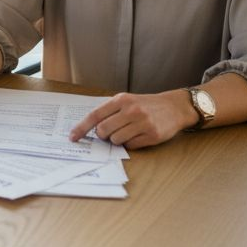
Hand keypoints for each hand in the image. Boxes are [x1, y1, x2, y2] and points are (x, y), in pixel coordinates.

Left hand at [68, 90, 197, 149]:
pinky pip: (131, 146)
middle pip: (103, 131)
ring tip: (127, 132)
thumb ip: (109, 111)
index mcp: (121, 100)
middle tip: (110, 132)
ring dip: (118, 140)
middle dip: (103, 135)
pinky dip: (130, 144)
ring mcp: (143, 123)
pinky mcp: (152, 135)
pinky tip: (138, 135)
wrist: (174, 107)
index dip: (81, 128)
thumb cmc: (145, 105)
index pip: (95, 115)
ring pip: (116, 140)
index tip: (72, 137)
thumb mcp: (127, 101)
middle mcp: (131, 110)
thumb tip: (89, 128)